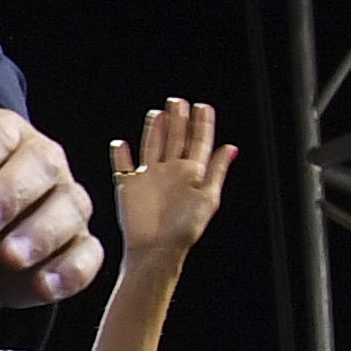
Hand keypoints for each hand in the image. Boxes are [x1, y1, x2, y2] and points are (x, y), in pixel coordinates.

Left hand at [0, 105, 96, 305]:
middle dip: (11, 194)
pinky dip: (71, 271)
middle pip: (41, 165)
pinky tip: (44, 286)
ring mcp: (64, 202)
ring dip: (42, 233)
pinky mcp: (76, 245)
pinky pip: (86, 254)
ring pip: (70, 208)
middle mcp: (40, 160)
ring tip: (10, 257)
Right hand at [112, 100, 233, 260]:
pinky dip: (120, 154)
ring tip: (158, 113)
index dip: (202, 124)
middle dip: (178, 120)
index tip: (203, 106)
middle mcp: (170, 172)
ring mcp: (149, 177)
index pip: (198, 142)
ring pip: (152, 146)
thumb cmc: (185, 228)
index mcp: (191, 174)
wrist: (156, 248)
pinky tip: (120, 143)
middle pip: (175, 139)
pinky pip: (123, 166)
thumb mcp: (208, 197)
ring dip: (154, 129)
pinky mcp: (129, 186)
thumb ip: (216, 170)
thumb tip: (230, 147)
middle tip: (179, 102)